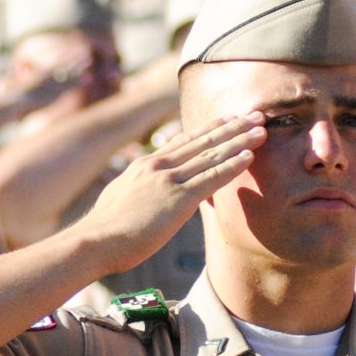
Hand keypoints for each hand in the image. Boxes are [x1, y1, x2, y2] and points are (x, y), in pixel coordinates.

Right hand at [77, 109, 263, 275]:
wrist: (94, 241)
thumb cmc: (104, 230)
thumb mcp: (119, 199)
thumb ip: (135, 190)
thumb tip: (138, 194)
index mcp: (145, 165)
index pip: (183, 142)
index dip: (209, 129)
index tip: (227, 119)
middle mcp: (158, 166)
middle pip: (202, 141)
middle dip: (232, 126)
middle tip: (255, 114)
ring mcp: (169, 181)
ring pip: (212, 154)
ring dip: (240, 140)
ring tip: (262, 129)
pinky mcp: (178, 199)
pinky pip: (212, 178)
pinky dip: (232, 165)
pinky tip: (250, 156)